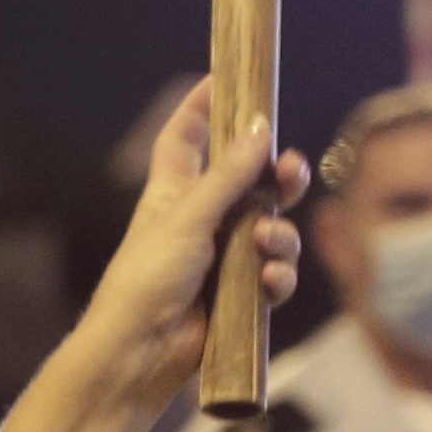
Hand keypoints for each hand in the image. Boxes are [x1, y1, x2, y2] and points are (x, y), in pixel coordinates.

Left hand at [80, 85, 309, 407]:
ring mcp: (223, 257)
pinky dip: (277, 276)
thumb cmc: (146, 279)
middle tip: (292, 171)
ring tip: (267, 244)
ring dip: (279, 233)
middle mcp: (202, 218)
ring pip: (273, 228)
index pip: (186, 137)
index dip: (202, 106)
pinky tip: (268, 282)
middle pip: (250, 180)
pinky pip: (275, 275)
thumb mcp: (186, 217)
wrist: (139, 353)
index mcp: (174, 191)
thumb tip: (260, 128)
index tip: (226, 78)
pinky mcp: (240, 295)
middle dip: (277, 175)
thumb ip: (227, 175)